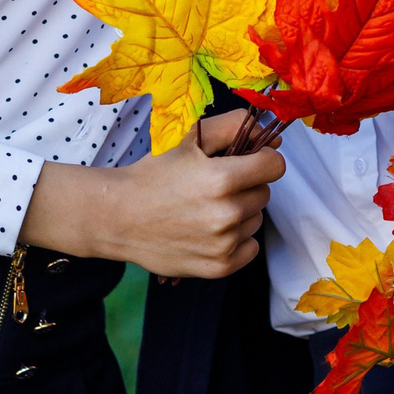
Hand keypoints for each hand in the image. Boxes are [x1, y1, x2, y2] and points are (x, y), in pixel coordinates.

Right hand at [20, 127, 282, 278]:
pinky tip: (210, 231)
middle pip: (264, 193)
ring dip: (240, 213)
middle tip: (213, 187)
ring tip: (206, 209)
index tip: (245, 163)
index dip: (261, 160)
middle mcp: (226, 214)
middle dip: (245, 186)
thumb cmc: (153, 175)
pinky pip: (250, 248)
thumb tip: (272, 138)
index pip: (274, 166)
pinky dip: (237, 240)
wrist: (118, 217)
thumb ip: (233, 127)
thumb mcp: (189, 139)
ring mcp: (223, 244)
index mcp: (222, 179)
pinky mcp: (219, 267)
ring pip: (256, 220)